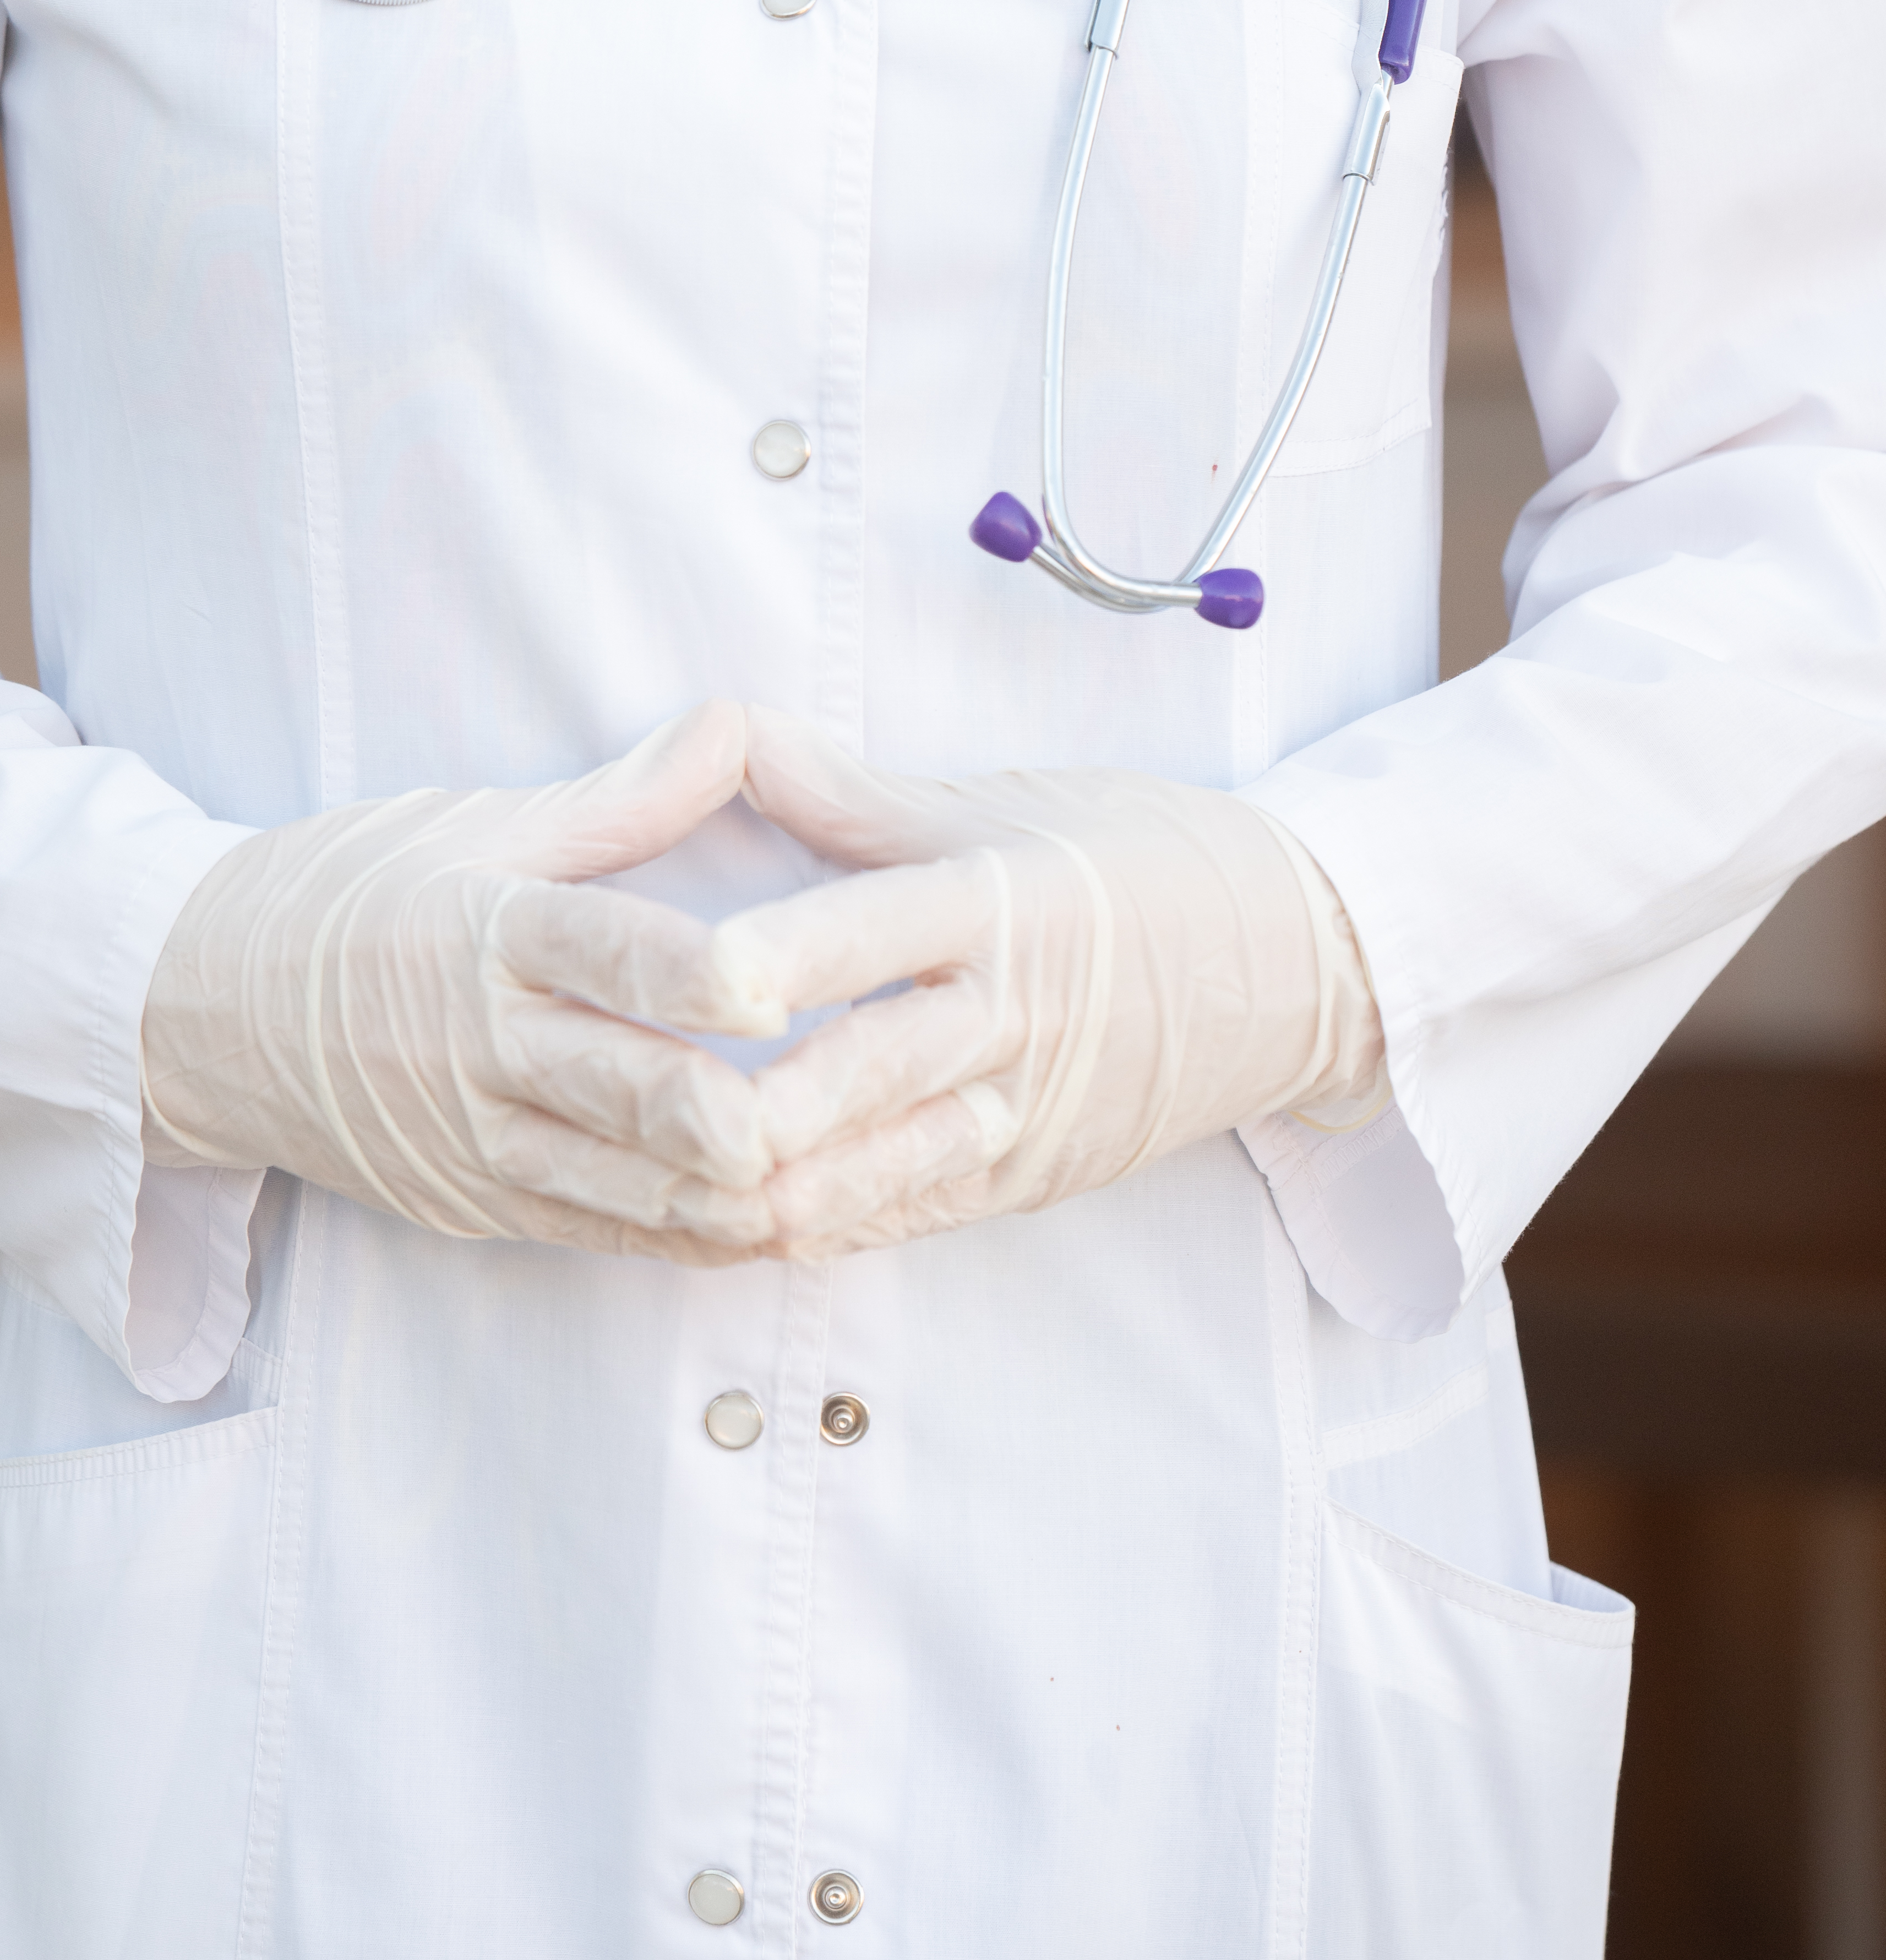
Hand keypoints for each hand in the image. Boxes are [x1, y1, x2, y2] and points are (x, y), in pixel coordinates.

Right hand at [141, 704, 786, 1262]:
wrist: (198, 1010)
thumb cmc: (349, 894)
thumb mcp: (474, 824)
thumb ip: (620, 796)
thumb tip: (735, 722)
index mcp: (482, 932)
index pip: (599, 951)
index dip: (688, 973)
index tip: (770, 984)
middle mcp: (478, 1046)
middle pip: (623, 1091)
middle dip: (726, 1114)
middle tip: (829, 1113)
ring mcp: (473, 1140)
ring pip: (621, 1186)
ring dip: (727, 1193)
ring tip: (831, 1179)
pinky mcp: (474, 1204)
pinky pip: (595, 1232)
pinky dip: (685, 1235)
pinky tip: (767, 1224)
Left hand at [720, 710, 1381, 1256]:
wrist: (1299, 960)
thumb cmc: (1142, 857)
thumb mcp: (1002, 805)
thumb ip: (851, 792)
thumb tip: (726, 729)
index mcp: (1003, 904)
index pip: (880, 931)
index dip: (793, 955)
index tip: (711, 973)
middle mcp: (1015, 1016)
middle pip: (878, 1070)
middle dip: (769, 1109)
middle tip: (660, 1123)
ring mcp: (1027, 1110)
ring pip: (894, 1164)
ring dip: (787, 1188)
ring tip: (679, 1196)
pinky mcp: (1033, 1176)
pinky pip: (920, 1210)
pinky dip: (835, 1223)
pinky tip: (748, 1229)